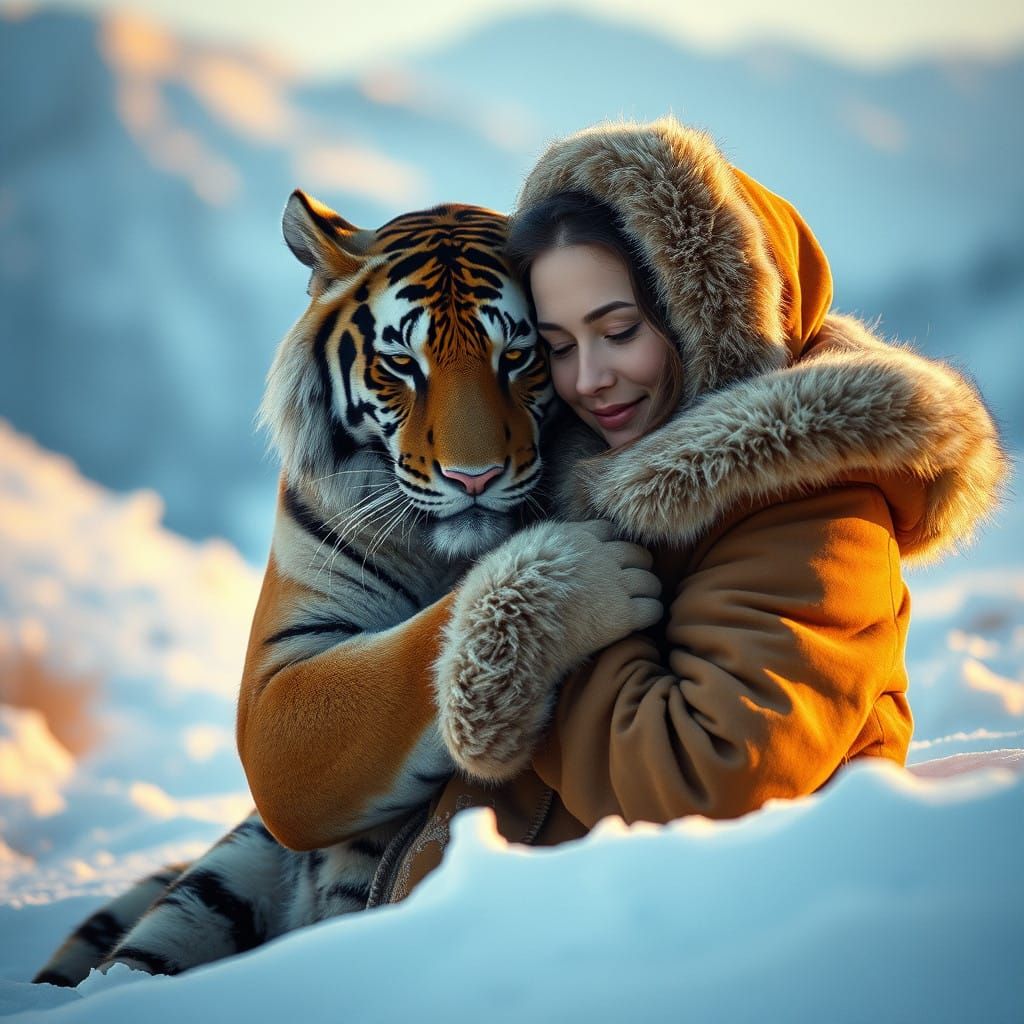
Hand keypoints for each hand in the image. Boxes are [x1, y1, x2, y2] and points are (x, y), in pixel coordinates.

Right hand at [434, 518, 660, 780]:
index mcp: (569, 536)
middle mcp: (597, 553)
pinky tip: (638, 624)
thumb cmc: (494, 597)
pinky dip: (649, 614)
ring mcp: (612, 582)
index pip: (606, 531)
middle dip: (635, 567)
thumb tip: (525, 557)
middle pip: (635, 552)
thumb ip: (531, 551)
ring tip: (637, 606)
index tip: (605, 564)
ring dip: (646, 591)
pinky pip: (652, 607)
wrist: (505, 628)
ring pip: (649, 579)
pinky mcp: (621, 614)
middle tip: (628, 587)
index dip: (608, 548)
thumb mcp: (509, 557)